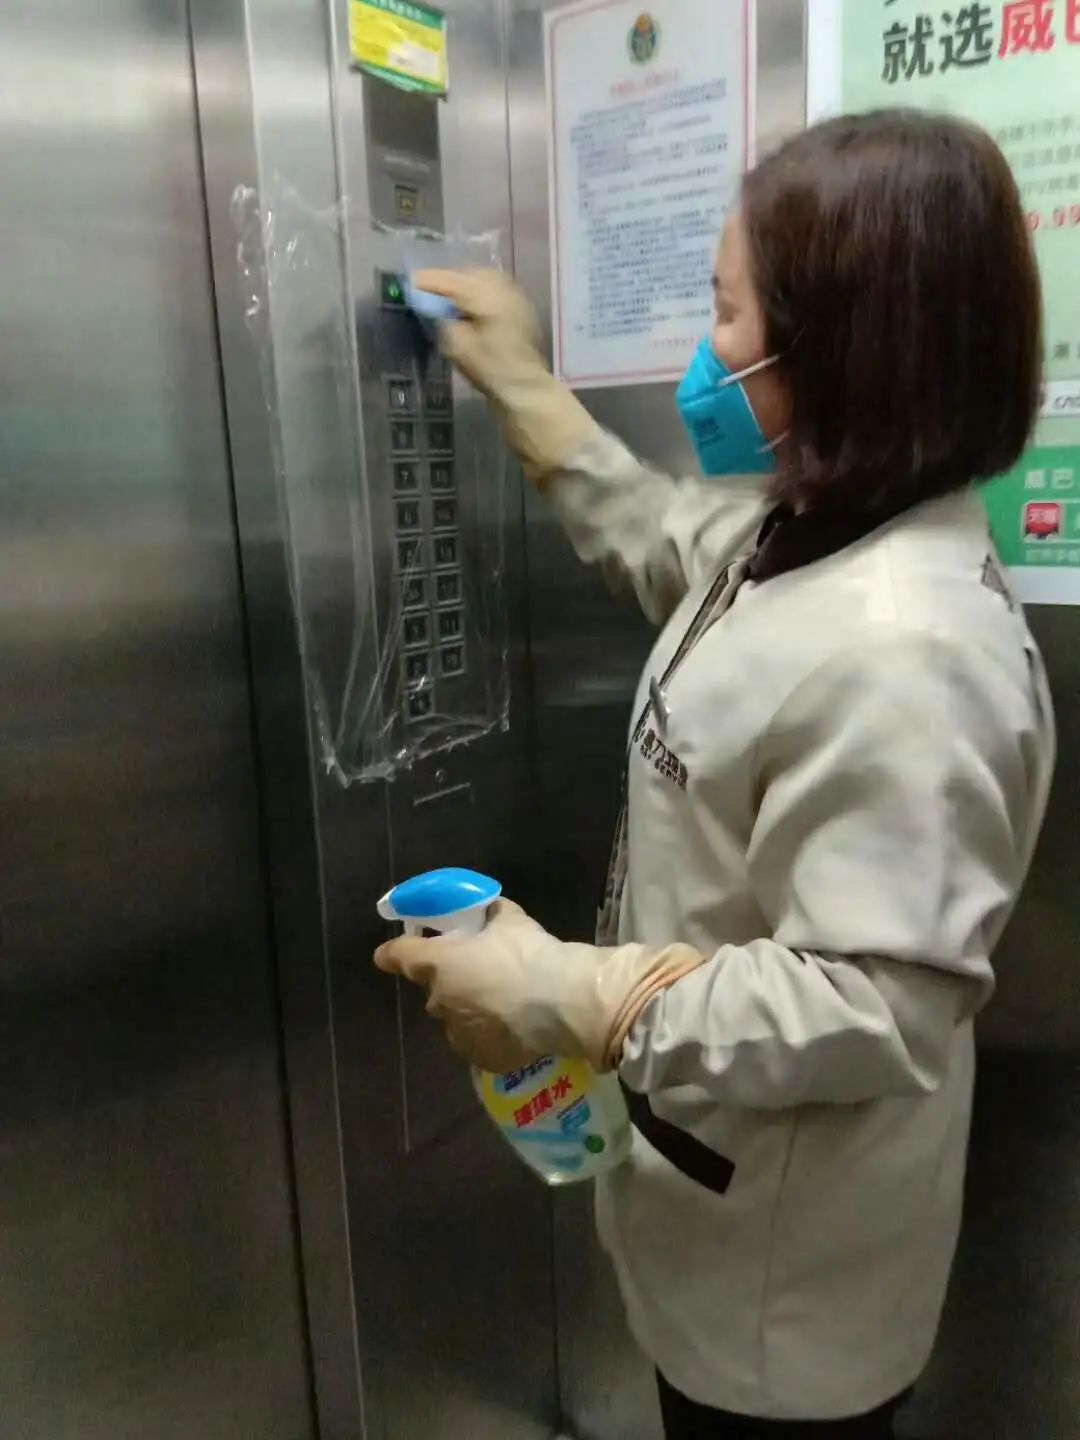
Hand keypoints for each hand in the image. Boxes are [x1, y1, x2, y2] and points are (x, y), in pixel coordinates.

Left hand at [374, 899, 704, 1072]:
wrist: (561, 1002)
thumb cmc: (530, 953)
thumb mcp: (511, 920)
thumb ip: (490, 915)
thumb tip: (488, 910)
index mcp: (438, 963)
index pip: (398, 956)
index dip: (392, 953)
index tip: (389, 954)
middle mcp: (439, 1000)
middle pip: (434, 989)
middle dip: (452, 980)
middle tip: (482, 972)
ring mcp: (458, 1034)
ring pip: (456, 1018)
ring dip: (470, 1009)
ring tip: (505, 1004)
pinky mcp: (480, 1058)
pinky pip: (478, 1042)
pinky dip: (490, 1035)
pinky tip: (515, 1027)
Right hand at [412, 268, 542, 397]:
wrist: (526, 388)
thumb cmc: (490, 371)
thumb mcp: (457, 348)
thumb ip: (442, 321)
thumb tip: (434, 308)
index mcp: (486, 298)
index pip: (451, 281)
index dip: (428, 280)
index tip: (410, 282)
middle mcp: (503, 289)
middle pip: (469, 273)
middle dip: (448, 279)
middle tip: (430, 291)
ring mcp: (515, 295)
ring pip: (484, 277)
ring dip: (465, 283)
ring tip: (449, 297)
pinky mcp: (521, 306)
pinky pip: (496, 287)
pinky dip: (480, 289)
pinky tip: (471, 304)